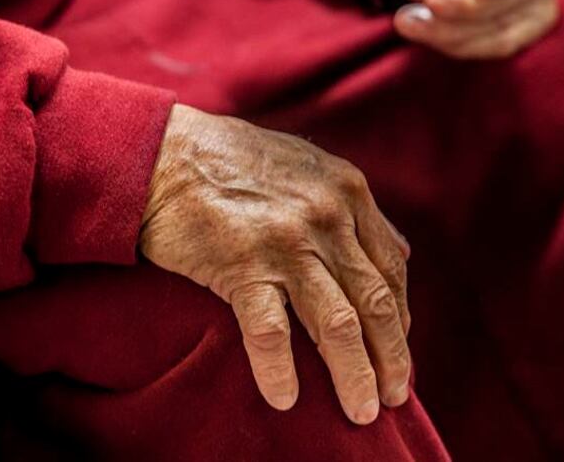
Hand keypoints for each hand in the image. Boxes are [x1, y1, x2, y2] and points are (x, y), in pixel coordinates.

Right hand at [140, 104, 411, 424]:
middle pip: (376, 301)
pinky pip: (271, 332)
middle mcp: (327, 216)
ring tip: (361, 411)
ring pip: (338, 323)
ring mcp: (286, 241)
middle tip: (396, 397)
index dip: (400, 317)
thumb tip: (400, 250)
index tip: (396, 351)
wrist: (164, 152)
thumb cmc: (233, 161)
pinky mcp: (242, 264)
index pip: (391, 268)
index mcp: (348, 191)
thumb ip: (354, 208)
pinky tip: (285, 398)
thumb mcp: (309, 166)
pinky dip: (280, 371)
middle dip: (391, 356)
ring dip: (355, 374)